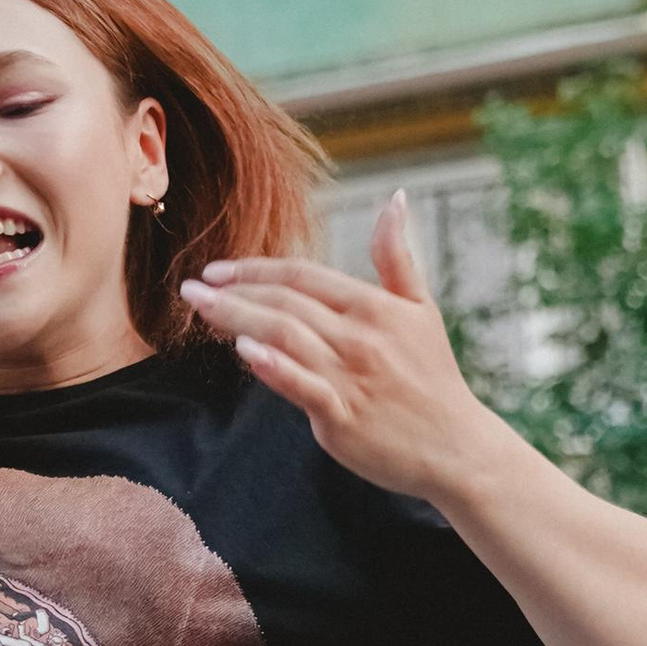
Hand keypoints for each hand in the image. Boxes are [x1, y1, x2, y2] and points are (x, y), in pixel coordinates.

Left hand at [178, 192, 490, 501]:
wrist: (455, 446)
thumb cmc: (433, 378)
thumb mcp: (421, 309)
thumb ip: (397, 256)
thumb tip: (395, 199)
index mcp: (372, 306)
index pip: (303, 276)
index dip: (257, 268)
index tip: (217, 270)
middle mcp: (359, 336)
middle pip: (285, 302)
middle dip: (234, 292)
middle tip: (190, 288)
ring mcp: (350, 376)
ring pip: (285, 336)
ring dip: (238, 318)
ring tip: (200, 309)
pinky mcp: (343, 417)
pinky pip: (302, 386)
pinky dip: (273, 365)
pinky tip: (243, 349)